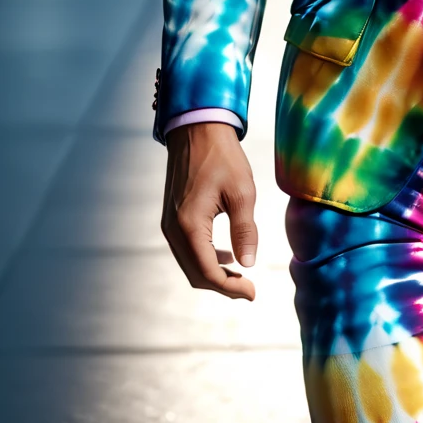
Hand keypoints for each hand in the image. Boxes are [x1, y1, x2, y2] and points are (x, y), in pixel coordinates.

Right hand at [162, 122, 257, 298]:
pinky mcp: (171, 217)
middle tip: (249, 289)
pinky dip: (204, 258)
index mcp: (190, 225)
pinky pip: (186, 249)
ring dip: (213, 273)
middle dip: (222, 285)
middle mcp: (173, 229)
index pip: (208, 272)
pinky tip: (226, 254)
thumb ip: (245, 231)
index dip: (231, 288)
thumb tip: (249, 263)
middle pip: (195, 274)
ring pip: (189, 263)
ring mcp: (169, 224)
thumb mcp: (242, 192)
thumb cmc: (222, 156)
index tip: (252, 293)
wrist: (197, 129)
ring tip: (241, 275)